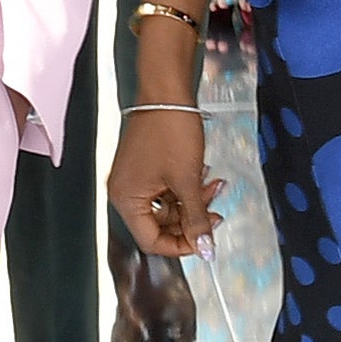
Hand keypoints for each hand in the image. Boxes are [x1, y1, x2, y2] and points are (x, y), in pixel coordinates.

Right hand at [108, 108, 223, 260]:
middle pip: (160, 225)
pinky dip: (186, 188)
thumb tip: (205, 248)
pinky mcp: (146, 168)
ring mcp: (135, 179)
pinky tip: (204, 176)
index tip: (205, 240)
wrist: (167, 92)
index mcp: (126, 199)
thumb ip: (196, 219)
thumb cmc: (170, 130)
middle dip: (191, 220)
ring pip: (168, 207)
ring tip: (213, 186)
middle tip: (215, 211)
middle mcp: (125, 192)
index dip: (181, 245)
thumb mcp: (187, 180)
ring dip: (193, 202)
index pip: (151, 241)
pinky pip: (167, 190)